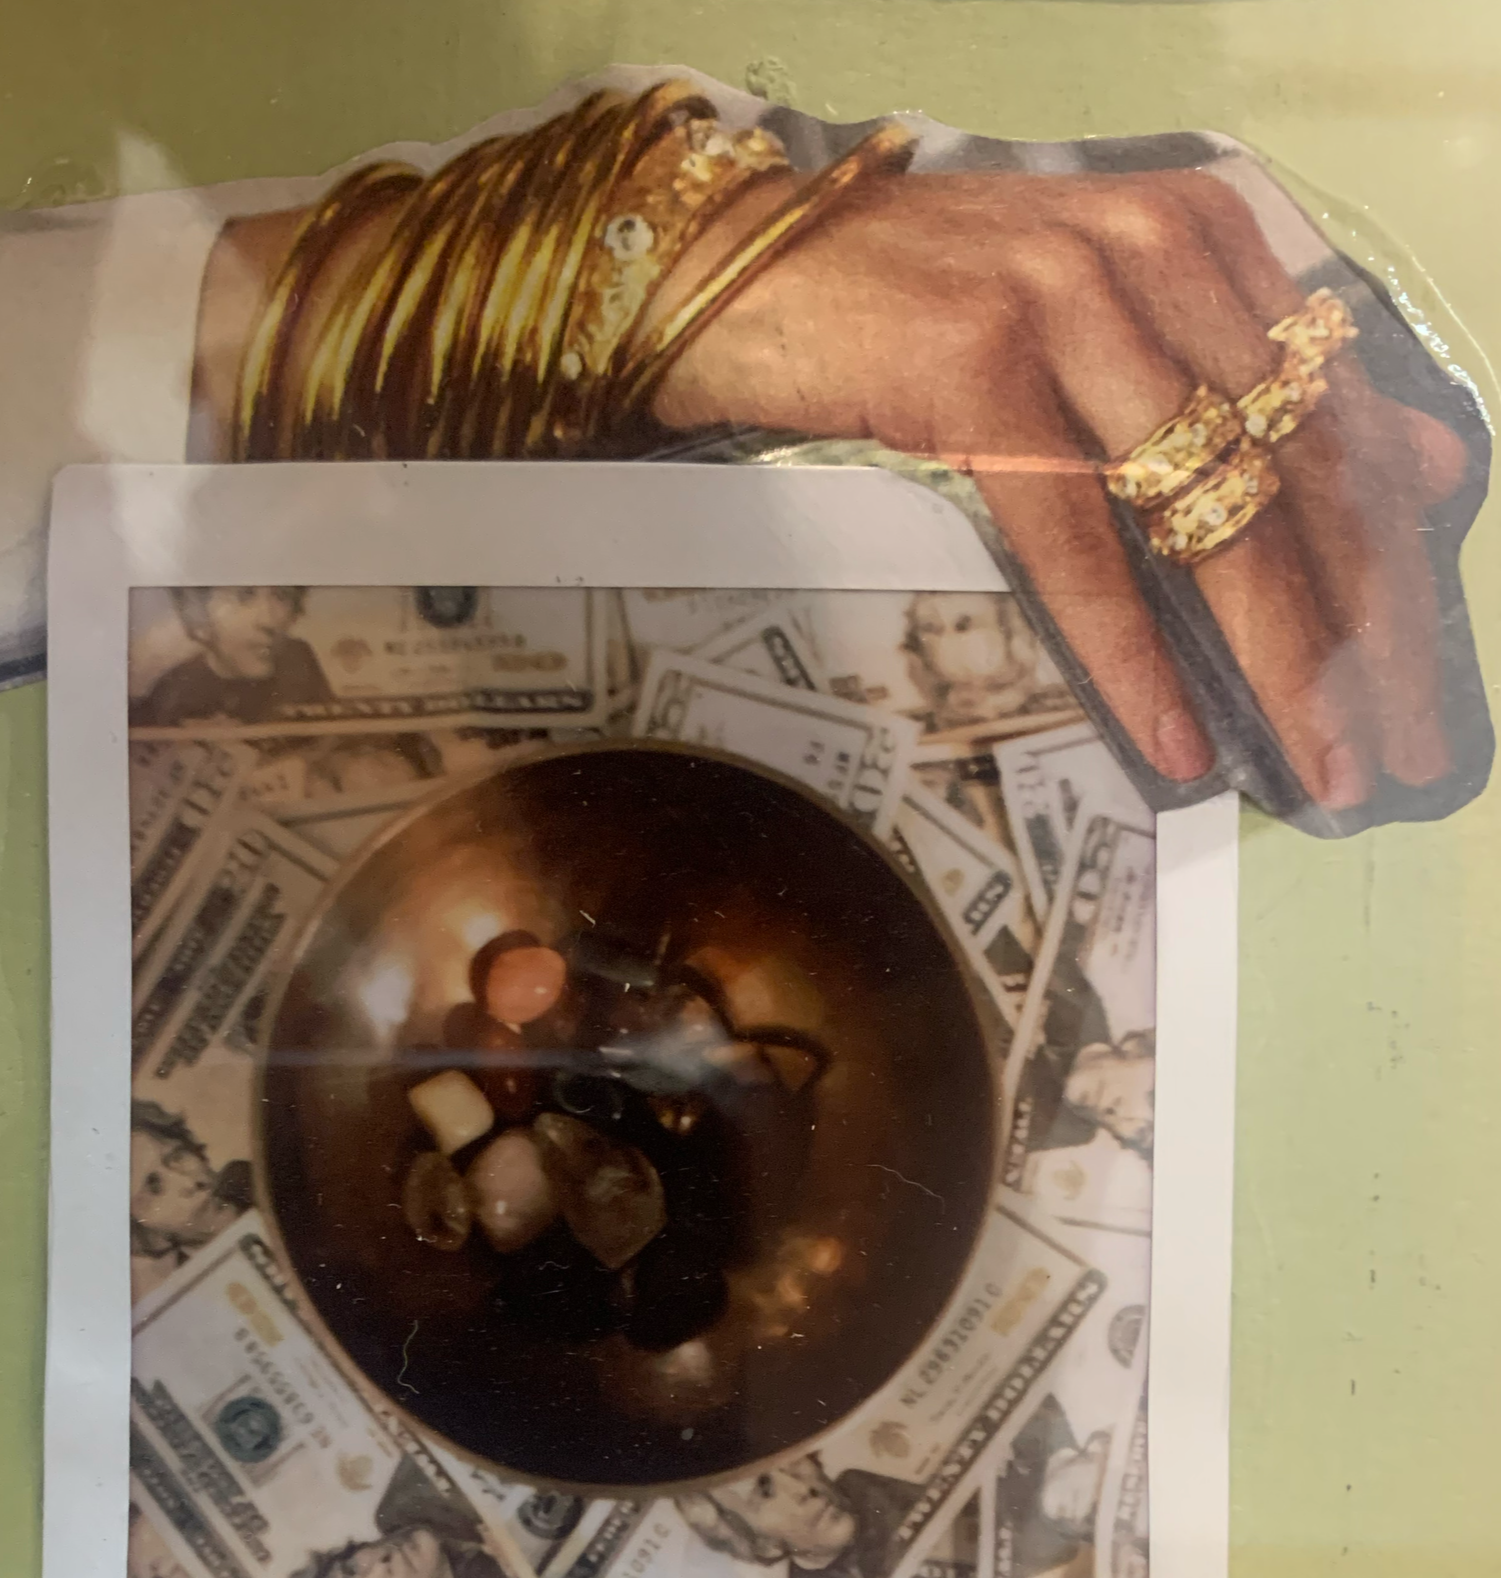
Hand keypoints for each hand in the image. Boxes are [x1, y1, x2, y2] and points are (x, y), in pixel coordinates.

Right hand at [654, 168, 1469, 807]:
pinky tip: (1175, 736)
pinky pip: (1081, 547)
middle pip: (1297, 473)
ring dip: (1276, 663)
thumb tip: (1414, 468)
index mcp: (1198, 234)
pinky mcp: (978, 369)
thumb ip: (1243, 377)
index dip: (1386, 557)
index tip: (1408, 677)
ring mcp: (1067, 304)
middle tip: (1387, 750)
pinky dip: (1132, 654)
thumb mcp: (1101, 316)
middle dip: (1357, 632)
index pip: (1331, 417)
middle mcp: (1150, 252)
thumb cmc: (913, 308)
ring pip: (1210, 518)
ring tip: (1316, 764)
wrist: (740, 270)